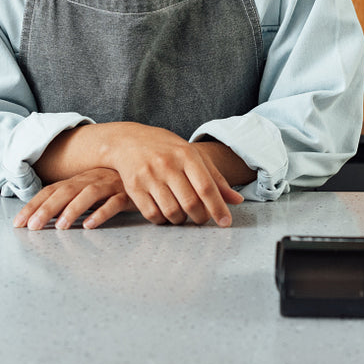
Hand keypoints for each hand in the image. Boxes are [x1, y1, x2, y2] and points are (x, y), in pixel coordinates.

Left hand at [13, 168, 135, 230]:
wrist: (147, 173)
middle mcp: (91, 179)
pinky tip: (90, 225)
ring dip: (72, 210)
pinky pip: (113, 203)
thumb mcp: (90, 191)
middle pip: (64, 192)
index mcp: (78, 180)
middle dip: (46, 209)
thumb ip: (70, 201)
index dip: (33, 205)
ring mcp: (109, 184)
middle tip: (33, 227)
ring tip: (60, 227)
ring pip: (88, 194)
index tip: (18, 223)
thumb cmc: (114, 185)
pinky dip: (101, 213)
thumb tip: (44, 217)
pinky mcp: (127, 194)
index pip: (50, 191)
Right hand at [100, 123, 244, 226]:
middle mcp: (167, 165)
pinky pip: (153, 214)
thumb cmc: (165, 148)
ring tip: (183, 214)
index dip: (218, 207)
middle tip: (202, 219)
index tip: (225, 223)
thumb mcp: (191, 154)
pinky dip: (162, 220)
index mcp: (186, 154)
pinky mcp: (134, 187)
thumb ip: (214, 177)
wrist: (126, 140)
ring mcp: (149, 176)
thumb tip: (237, 200)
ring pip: (172, 212)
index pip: (206, 187)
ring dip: (181, 220)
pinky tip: (165, 214)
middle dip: (201, 217)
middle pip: (191, 203)